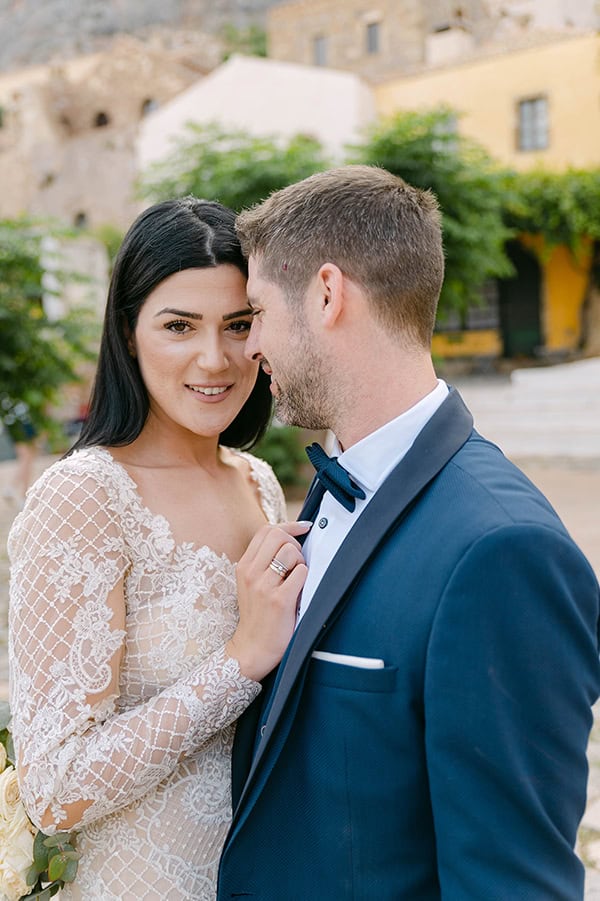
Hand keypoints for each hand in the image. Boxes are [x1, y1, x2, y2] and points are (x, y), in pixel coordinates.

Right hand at [226, 521, 310, 680]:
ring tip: (297, 579)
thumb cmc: (258, 615)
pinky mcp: (279, 600)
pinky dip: (306, 578)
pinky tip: (300, 591)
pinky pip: (302, 573)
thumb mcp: (252, 584)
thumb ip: (264, 562)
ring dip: (301, 562)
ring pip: (291, 551)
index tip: (304, 528)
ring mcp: (264, 586)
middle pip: (278, 535)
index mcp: (244, 566)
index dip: (288, 526)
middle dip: (295, 544)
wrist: (252, 650)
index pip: (266, 530)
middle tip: (298, 563)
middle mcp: (251, 573)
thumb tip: (291, 538)